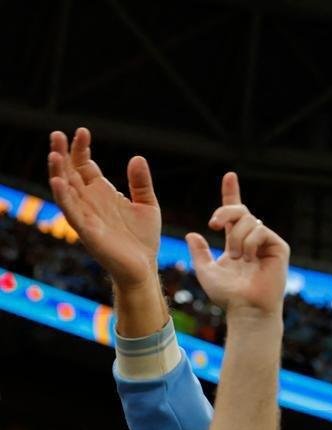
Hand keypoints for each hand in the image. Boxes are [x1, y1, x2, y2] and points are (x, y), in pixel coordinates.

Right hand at [47, 128, 160, 286]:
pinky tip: (58, 182)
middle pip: (70, 173)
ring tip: (53, 154)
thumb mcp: (148, 205)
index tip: (83, 130)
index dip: (81, 148)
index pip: (84, 165)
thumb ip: (141, 182)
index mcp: (102, 193)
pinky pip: (71, 212)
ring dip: (57, 172)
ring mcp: (86, 215)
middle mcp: (89, 202)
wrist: (144, 267)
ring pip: (65, 190)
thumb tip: (137, 157)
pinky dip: (64, 197)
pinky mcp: (87, 231)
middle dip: (62, 154)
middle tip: (57, 133)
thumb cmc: (143, 239)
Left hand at [187, 173, 288, 317]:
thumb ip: (198, 252)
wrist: (246, 309)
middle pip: (240, 210)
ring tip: (237, 258)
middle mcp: (253, 240)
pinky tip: (250, 258)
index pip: (234, 213)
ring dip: (236, 238)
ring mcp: (267, 243)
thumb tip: (192, 234)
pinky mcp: (279, 247)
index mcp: (237, 242)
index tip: (229, 176)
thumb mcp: (205, 271)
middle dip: (225, 211)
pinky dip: (250, 243)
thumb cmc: (228, 296)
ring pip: (248, 221)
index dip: (231, 193)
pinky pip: (260, 231)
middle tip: (213, 224)